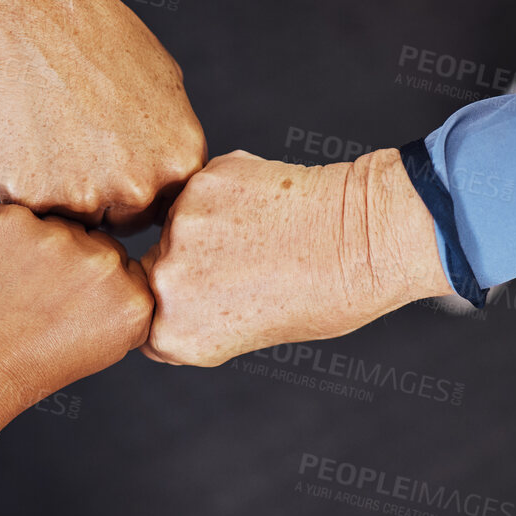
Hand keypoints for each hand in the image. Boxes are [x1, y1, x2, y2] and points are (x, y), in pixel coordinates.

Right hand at [0, 0, 205, 230]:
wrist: (30, 16)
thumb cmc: (96, 37)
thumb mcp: (166, 81)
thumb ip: (174, 138)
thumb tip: (175, 169)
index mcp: (180, 162)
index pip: (163, 208)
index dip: (136, 187)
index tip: (115, 162)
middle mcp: (139, 188)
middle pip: (119, 219)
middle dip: (100, 195)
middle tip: (75, 146)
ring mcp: (85, 197)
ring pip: (73, 217)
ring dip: (60, 193)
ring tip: (51, 135)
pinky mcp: (32, 197)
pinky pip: (28, 207)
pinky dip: (22, 182)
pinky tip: (25, 137)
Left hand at [0, 204, 152, 432]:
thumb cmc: (19, 368)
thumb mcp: (96, 346)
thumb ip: (115, 298)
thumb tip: (110, 250)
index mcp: (134, 300)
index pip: (119, 263)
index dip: (84, 283)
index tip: (60, 309)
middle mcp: (104, 266)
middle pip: (88, 238)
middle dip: (62, 262)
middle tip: (29, 304)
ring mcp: (57, 240)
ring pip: (49, 225)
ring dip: (29, 247)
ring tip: (5, 294)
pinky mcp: (11, 222)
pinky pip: (9, 217)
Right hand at [141, 149, 451, 366]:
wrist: (368, 242)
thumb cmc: (326, 296)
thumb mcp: (247, 333)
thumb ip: (195, 315)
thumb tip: (163, 279)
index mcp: (173, 333)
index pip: (148, 317)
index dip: (182, 304)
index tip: (217, 297)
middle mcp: (167, 281)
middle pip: (156, 267)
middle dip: (191, 262)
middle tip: (247, 262)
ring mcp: (182, 227)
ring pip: (177, 222)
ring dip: (207, 223)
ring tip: (262, 234)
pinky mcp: (204, 182)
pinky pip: (201, 186)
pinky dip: (227, 192)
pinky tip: (266, 205)